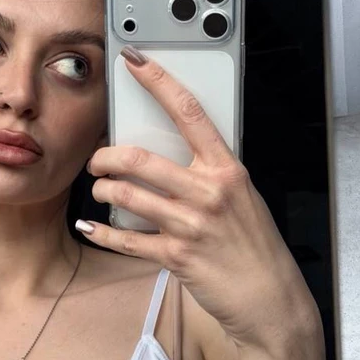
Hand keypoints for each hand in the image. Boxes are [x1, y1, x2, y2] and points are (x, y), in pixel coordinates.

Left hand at [81, 50, 317, 351]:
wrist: (270, 297)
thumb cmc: (254, 246)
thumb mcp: (242, 197)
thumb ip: (209, 174)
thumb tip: (170, 154)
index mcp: (227, 168)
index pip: (189, 112)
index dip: (158, 81)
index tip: (134, 61)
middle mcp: (209, 191)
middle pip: (140, 158)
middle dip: (106, 156)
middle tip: (97, 160)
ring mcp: (191, 224)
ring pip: (126, 195)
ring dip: (103, 191)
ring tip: (101, 191)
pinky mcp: (176, 255)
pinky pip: (126, 238)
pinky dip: (102, 232)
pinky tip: (90, 227)